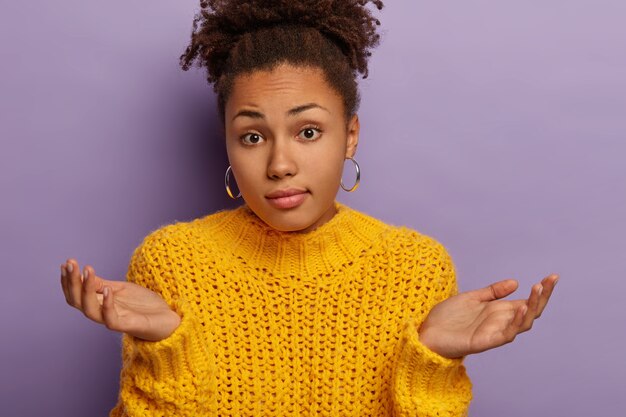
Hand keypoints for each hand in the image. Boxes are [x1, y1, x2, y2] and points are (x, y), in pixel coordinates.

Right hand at [60, 259, 180, 341]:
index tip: (67, 263)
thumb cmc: (144, 306)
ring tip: (86, 271)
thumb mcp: (122, 289)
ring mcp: (114, 320)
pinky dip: (107, 304)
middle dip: (72, 282)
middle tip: (70, 264)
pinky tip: (107, 290)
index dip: (68, 280)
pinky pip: (111, 319)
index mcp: (99, 304)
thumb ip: (103, 285)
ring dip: (85, 290)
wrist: (168, 318)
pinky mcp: (128, 326)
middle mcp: (102, 313)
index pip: (76, 294)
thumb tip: (83, 274)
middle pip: (77, 301)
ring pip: (89, 310)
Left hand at [418, 273, 558, 358]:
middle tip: (551, 280)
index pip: (527, 301)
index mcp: (499, 311)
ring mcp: (494, 332)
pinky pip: (507, 334)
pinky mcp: (485, 341)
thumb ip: (492, 292)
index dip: (541, 290)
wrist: (427, 333)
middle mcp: (500, 322)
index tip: (553, 276)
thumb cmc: (447, 318)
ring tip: (537, 289)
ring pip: (523, 323)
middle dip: (543, 296)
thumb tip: (515, 282)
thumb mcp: (472, 298)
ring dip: (532, 307)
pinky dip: (516, 322)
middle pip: (531, 311)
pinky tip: (521, 307)